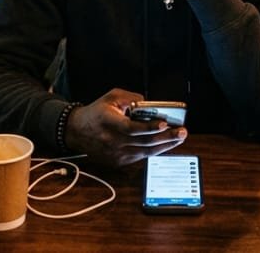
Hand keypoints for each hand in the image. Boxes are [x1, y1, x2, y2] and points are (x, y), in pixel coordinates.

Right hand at [64, 89, 186, 166]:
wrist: (76, 131)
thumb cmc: (96, 112)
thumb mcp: (111, 97)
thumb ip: (131, 98)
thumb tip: (149, 104)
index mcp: (108, 123)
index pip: (132, 128)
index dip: (150, 127)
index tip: (165, 123)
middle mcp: (112, 141)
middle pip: (144, 142)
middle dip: (166, 137)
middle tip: (182, 132)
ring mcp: (115, 154)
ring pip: (145, 152)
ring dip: (165, 146)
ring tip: (179, 138)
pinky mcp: (118, 161)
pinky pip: (140, 157)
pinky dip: (154, 151)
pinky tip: (166, 145)